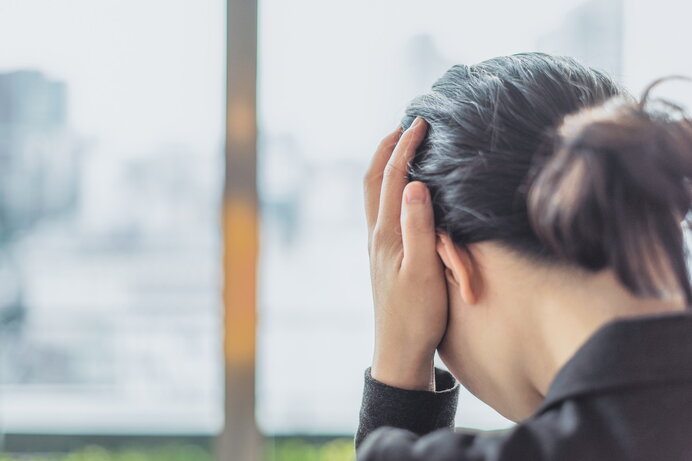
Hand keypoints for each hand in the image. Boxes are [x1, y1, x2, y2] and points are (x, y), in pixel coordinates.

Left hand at [363, 117, 448, 390]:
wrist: (400, 349)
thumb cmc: (417, 314)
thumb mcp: (424, 270)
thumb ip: (418, 226)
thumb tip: (412, 183)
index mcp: (386, 234)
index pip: (393, 178)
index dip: (405, 147)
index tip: (420, 122)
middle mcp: (376, 235)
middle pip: (372, 181)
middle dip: (386, 148)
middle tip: (404, 126)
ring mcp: (377, 246)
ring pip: (373, 195)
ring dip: (383, 166)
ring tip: (400, 148)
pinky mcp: (383, 256)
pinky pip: (379, 209)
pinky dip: (387, 187)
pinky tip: (399, 191)